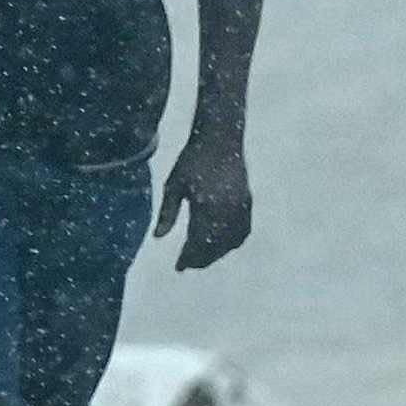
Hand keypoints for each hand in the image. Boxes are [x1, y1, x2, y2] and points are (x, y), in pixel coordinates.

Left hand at [156, 133, 254, 269]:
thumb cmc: (192, 159)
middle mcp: (226, 210)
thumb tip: (158, 237)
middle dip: (201, 259)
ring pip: (230, 242)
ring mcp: (240, 207)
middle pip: (215, 247)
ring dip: (216, 253)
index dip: (188, 258)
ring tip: (202, 257)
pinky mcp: (247, 203)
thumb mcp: (174, 184)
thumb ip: (167, 213)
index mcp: (206, 206)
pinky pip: (243, 232)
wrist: (220, 138)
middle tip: (188, 265)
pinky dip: (232, 243)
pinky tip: (222, 244)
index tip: (179, 267)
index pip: (198, 243)